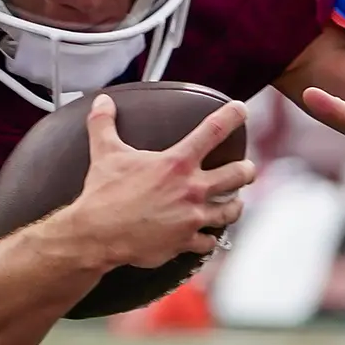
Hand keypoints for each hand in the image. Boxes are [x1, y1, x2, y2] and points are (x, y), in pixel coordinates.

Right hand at [57, 95, 254, 270]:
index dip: (232, 116)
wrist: (98, 235)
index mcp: (176, 163)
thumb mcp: (105, 153)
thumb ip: (104, 124)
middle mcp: (191, 189)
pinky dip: (209, 238)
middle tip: (247, 168)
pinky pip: (209, 242)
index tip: (242, 110)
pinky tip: (208, 236)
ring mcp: (191, 217)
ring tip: (234, 202)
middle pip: (238, 174)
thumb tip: (102, 102)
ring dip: (234, 205)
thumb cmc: (103, 195)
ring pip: (230, 210)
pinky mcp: (185, 241)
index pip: (213, 131)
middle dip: (246, 170)